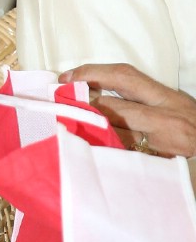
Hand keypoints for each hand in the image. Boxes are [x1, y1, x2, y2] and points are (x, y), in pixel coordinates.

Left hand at [61, 63, 195, 158]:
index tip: (67, 76)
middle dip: (84, 108)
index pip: (123, 76)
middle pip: (114, 108)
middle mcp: (166, 119)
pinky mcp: (162, 168)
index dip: (92, 73)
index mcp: (168, 99)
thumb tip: (97, 97)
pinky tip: (91, 157)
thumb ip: (144, 102)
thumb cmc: (195, 131)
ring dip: (92, 133)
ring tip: (70, 131)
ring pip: (117, 136)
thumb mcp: (177, 108)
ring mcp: (164, 145)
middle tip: (60, 108)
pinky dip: (109, 157)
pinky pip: (128, 160)